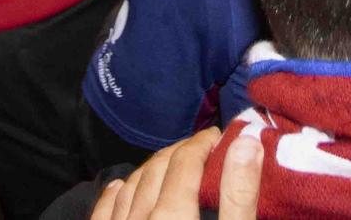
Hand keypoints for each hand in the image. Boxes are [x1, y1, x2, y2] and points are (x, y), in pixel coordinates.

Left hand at [92, 129, 262, 219]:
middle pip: (158, 168)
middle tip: (204, 149)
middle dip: (183, 151)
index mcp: (172, 215)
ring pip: (131, 185)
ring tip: (173, 165)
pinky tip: (122, 186)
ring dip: (153, 169)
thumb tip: (246, 142)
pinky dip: (115, 193)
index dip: (205, 142)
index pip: (186, 160)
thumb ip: (238, 195)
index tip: (221, 137)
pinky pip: (104, 211)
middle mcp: (140, 218)